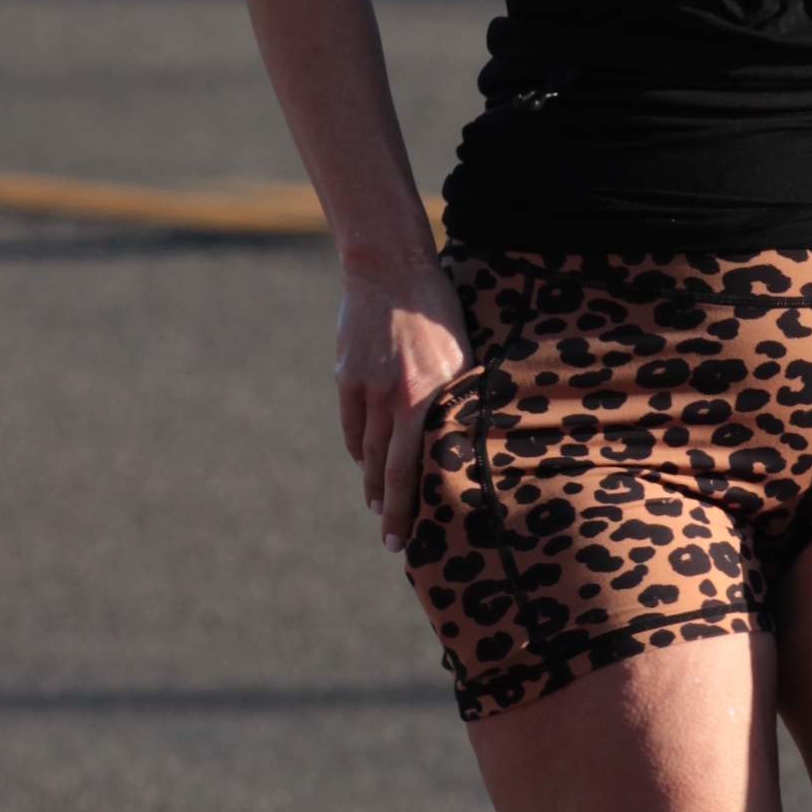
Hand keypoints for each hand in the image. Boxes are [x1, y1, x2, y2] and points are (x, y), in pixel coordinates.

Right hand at [335, 260, 471, 552]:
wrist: (392, 269)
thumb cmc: (441, 311)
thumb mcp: (464, 355)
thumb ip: (459, 400)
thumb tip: (463, 442)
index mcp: (430, 396)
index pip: (415, 468)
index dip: (407, 508)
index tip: (405, 540)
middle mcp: (397, 398)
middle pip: (388, 469)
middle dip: (389, 509)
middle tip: (393, 541)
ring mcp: (367, 388)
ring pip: (367, 450)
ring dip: (373, 482)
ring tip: (378, 506)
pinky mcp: (348, 376)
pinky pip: (352, 424)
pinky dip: (359, 447)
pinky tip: (366, 462)